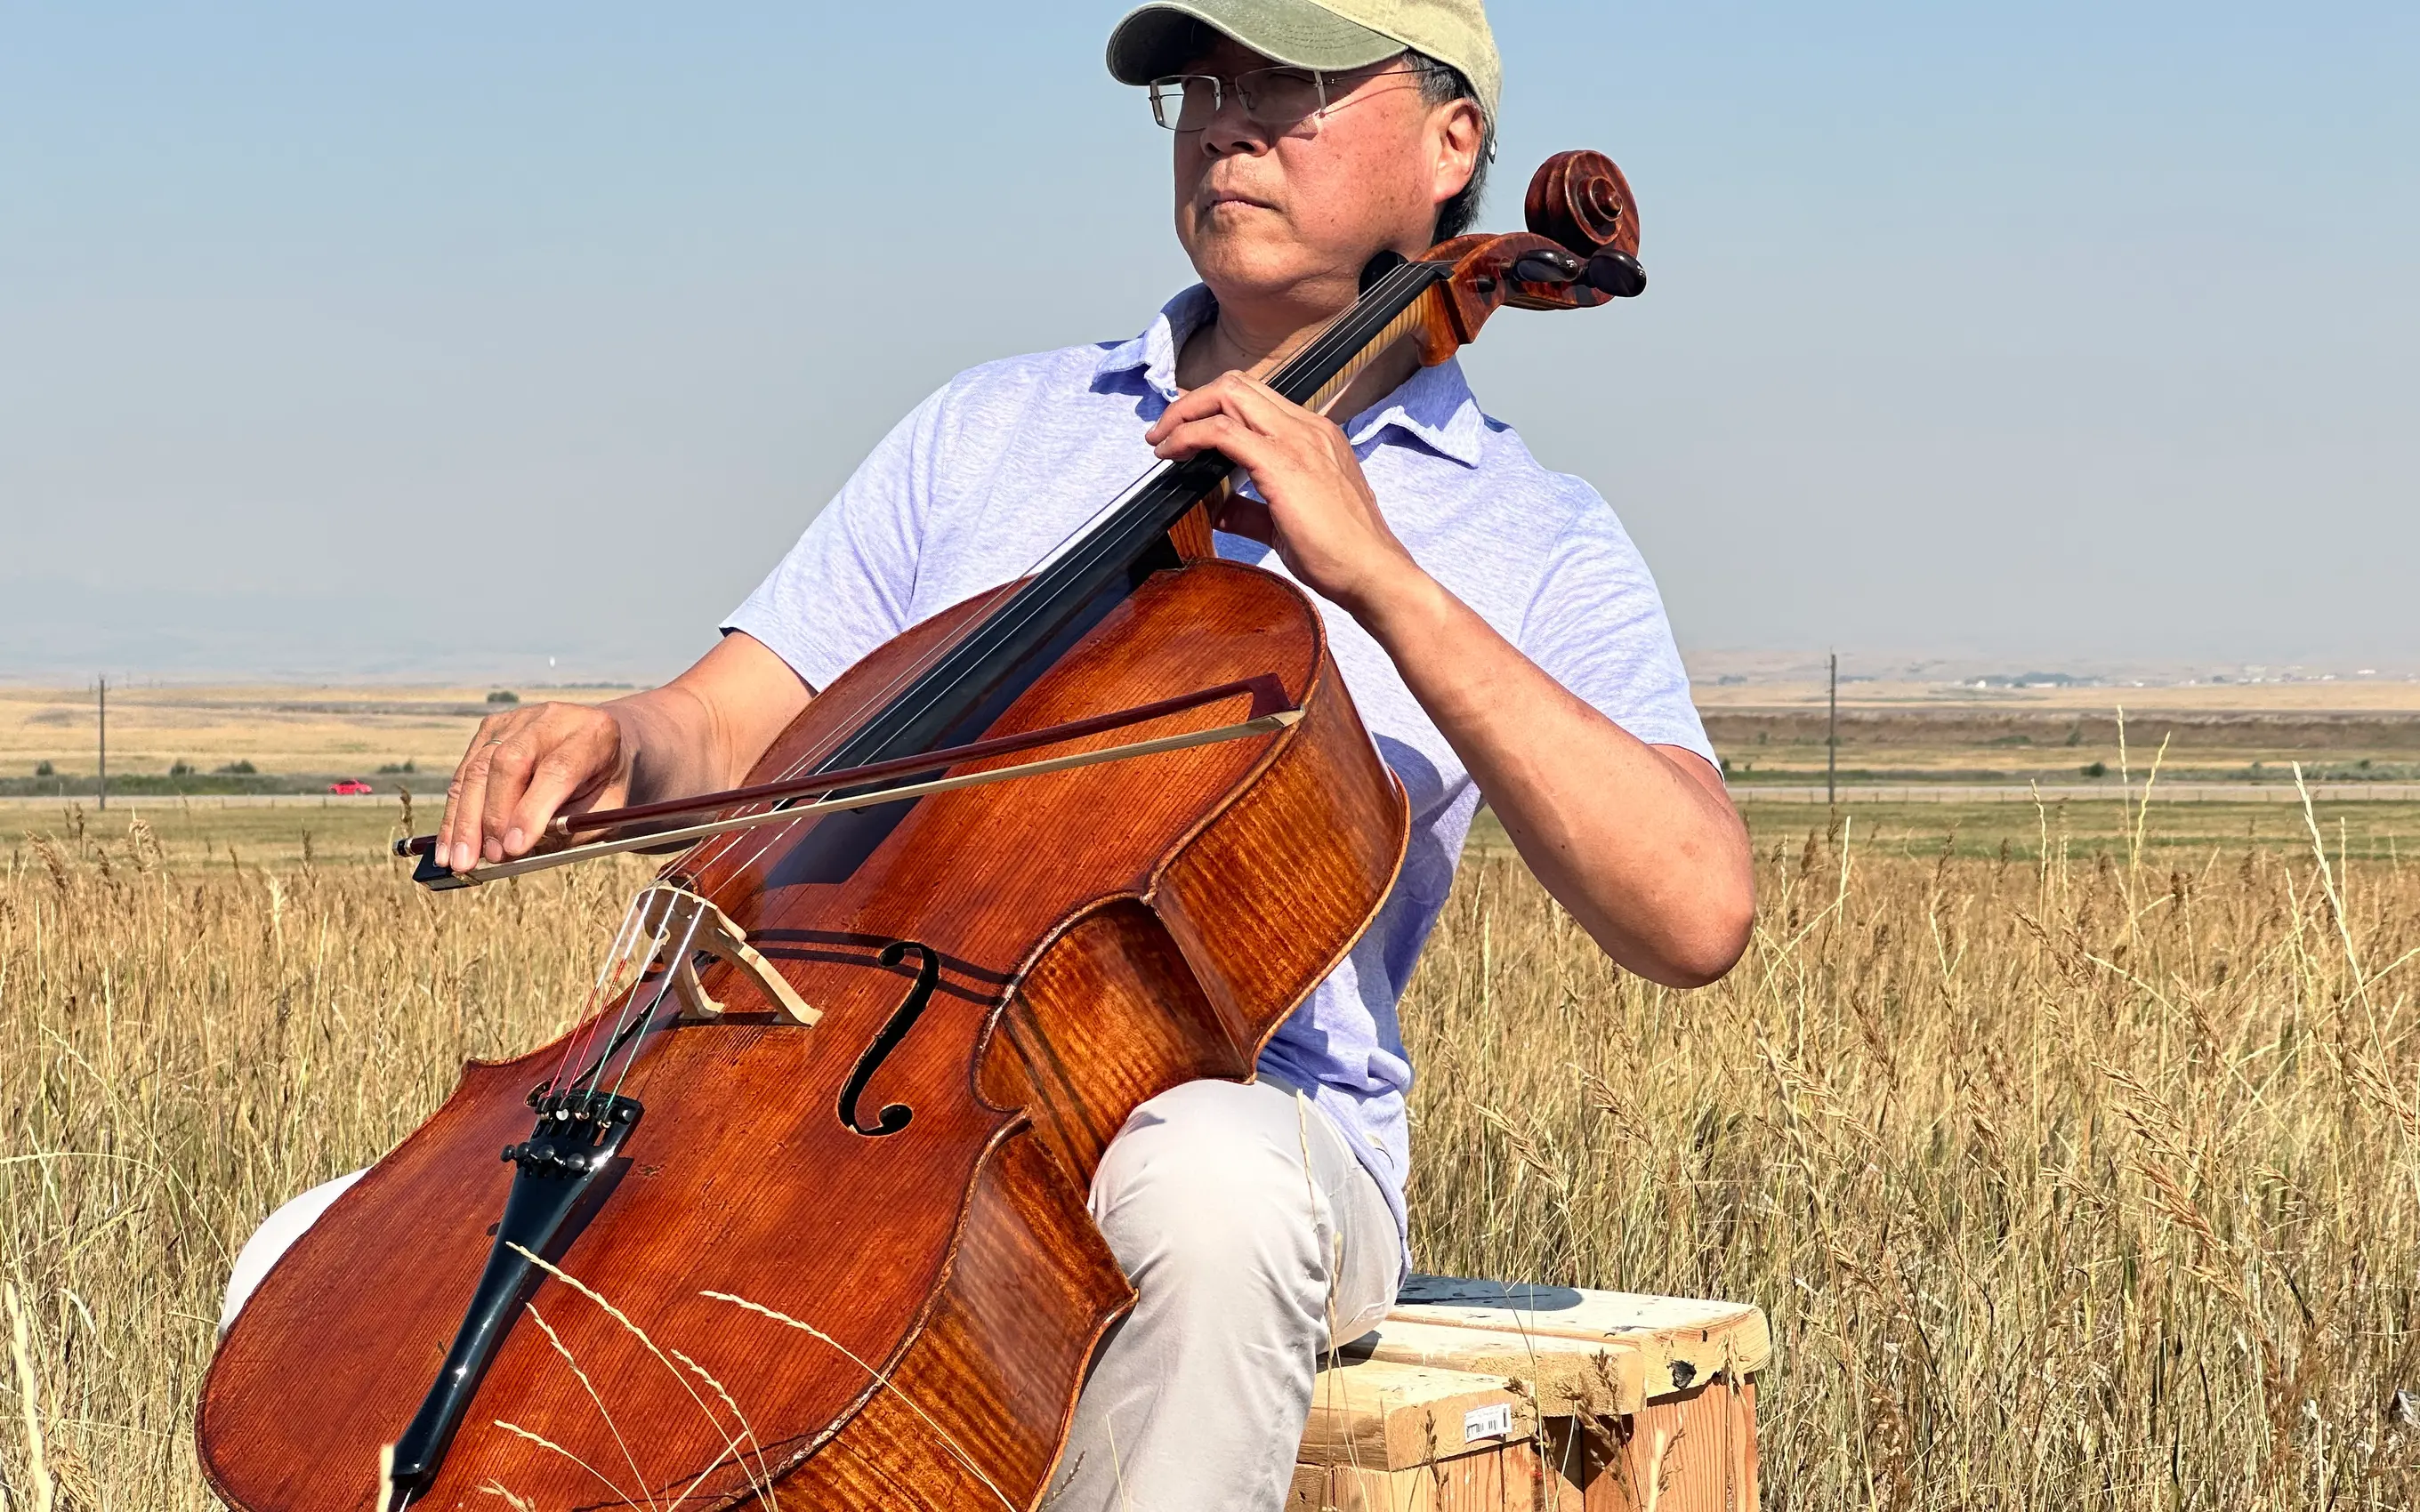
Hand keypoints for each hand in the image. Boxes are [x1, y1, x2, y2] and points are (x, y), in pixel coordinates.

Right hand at [435, 701, 630, 872]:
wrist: (599, 745)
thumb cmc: (603, 785)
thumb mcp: (605, 810)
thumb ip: (567, 827)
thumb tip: (512, 848)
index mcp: (593, 733)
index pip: (557, 770)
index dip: (532, 810)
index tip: (515, 848)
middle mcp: (551, 718)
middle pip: (509, 763)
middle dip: (493, 817)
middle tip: (489, 858)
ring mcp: (516, 720)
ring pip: (478, 769)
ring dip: (465, 820)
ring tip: (460, 861)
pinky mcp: (490, 729)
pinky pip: (465, 774)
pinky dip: (455, 813)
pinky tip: (449, 846)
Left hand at [1144, 372, 1425, 618]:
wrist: (1372, 573)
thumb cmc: (1340, 553)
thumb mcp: (1286, 523)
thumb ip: (1250, 510)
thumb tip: (1217, 509)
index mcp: (1314, 435)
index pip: (1256, 397)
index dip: (1213, 404)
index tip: (1185, 428)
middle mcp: (1307, 427)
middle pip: (1237, 385)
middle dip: (1192, 401)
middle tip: (1164, 430)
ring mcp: (1297, 440)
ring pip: (1227, 396)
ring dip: (1185, 413)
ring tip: (1161, 440)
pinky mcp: (1282, 463)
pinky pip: (1222, 431)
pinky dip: (1188, 435)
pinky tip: (1172, 454)